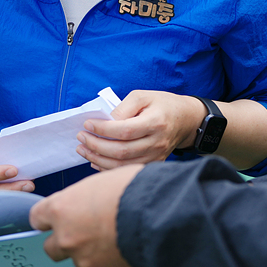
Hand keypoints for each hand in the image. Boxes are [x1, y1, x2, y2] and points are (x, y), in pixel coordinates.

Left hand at [31, 165, 142, 266]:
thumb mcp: (98, 182)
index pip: (37, 218)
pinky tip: (125, 247)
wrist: (157, 215)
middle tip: (83, 231)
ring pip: (79, 259)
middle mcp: (66, 238)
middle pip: (51, 247)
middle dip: (64, 240)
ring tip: (113, 237)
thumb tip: (84, 205)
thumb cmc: (131, 190)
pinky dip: (110, 261)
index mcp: (60, 210)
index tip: (56, 217)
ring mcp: (85, 260)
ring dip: (89, 251)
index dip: (49, 217)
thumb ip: (82, 199)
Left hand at [76, 90, 200, 168]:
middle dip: (96, 146)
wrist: (185, 119)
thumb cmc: (162, 104)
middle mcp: (157, 142)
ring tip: (83, 149)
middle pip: (122, 151)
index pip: (125, 130)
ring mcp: (156, 156)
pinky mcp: (154, 164)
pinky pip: (128, 170)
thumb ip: (122, 108)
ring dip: (99, 159)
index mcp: (155, 122)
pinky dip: (109, 168)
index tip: (87, 124)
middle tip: (81, 137)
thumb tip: (103, 121)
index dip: (103, 130)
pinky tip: (95, 160)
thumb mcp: (142, 96)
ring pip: (123, 165)